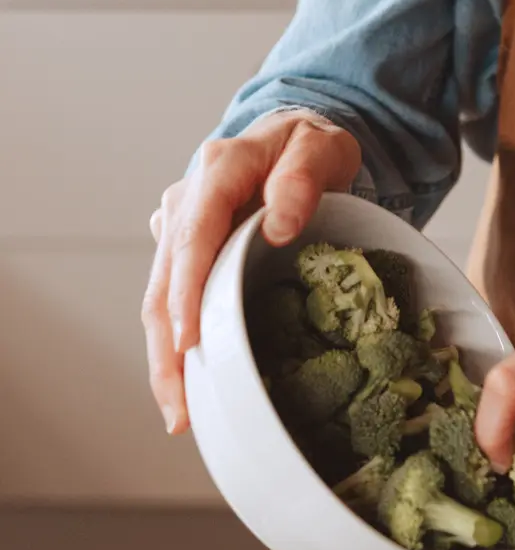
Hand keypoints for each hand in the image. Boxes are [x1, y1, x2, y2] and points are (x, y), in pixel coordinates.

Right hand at [142, 108, 361, 433]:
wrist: (295, 134)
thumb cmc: (312, 145)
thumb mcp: (320, 150)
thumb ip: (302, 181)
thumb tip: (278, 227)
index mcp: (216, 174)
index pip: (192, 240)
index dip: (185, 294)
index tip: (188, 342)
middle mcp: (184, 203)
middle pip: (163, 283)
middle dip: (166, 350)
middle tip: (179, 409)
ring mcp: (178, 228)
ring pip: (159, 300)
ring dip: (165, 360)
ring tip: (179, 415)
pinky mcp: (184, 251)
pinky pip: (173, 302)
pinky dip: (177, 346)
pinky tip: (189, 389)